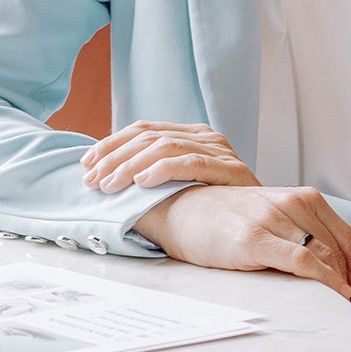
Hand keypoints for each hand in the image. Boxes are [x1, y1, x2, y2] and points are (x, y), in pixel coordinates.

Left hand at [82, 121, 259, 193]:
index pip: (143, 129)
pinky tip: (142, 183)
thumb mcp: (180, 185)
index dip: (111, 143)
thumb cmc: (216, 207)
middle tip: (92, 180)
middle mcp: (205, 136)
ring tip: (110, 185)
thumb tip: (105, 174)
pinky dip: (161, 170)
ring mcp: (220, 150)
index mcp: (191, 134)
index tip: (86, 163)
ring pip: (164, 147)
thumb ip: (154, 173)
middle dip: (114, 158)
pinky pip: (190, 162)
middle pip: (148, 137)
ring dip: (131, 166)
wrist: (264, 223)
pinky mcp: (231, 169)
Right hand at [133, 183, 350, 323]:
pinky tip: (331, 296)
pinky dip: (324, 280)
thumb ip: (302, 236)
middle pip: (343, 255)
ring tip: (344, 318)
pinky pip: (302, 260)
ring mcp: (274, 219)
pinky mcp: (254, 237)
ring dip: (342, 293)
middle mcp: (295, 203)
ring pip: (327, 258)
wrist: (179, 208)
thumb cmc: (224, 220)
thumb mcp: (272, 219)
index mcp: (305, 198)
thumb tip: (334, 281)